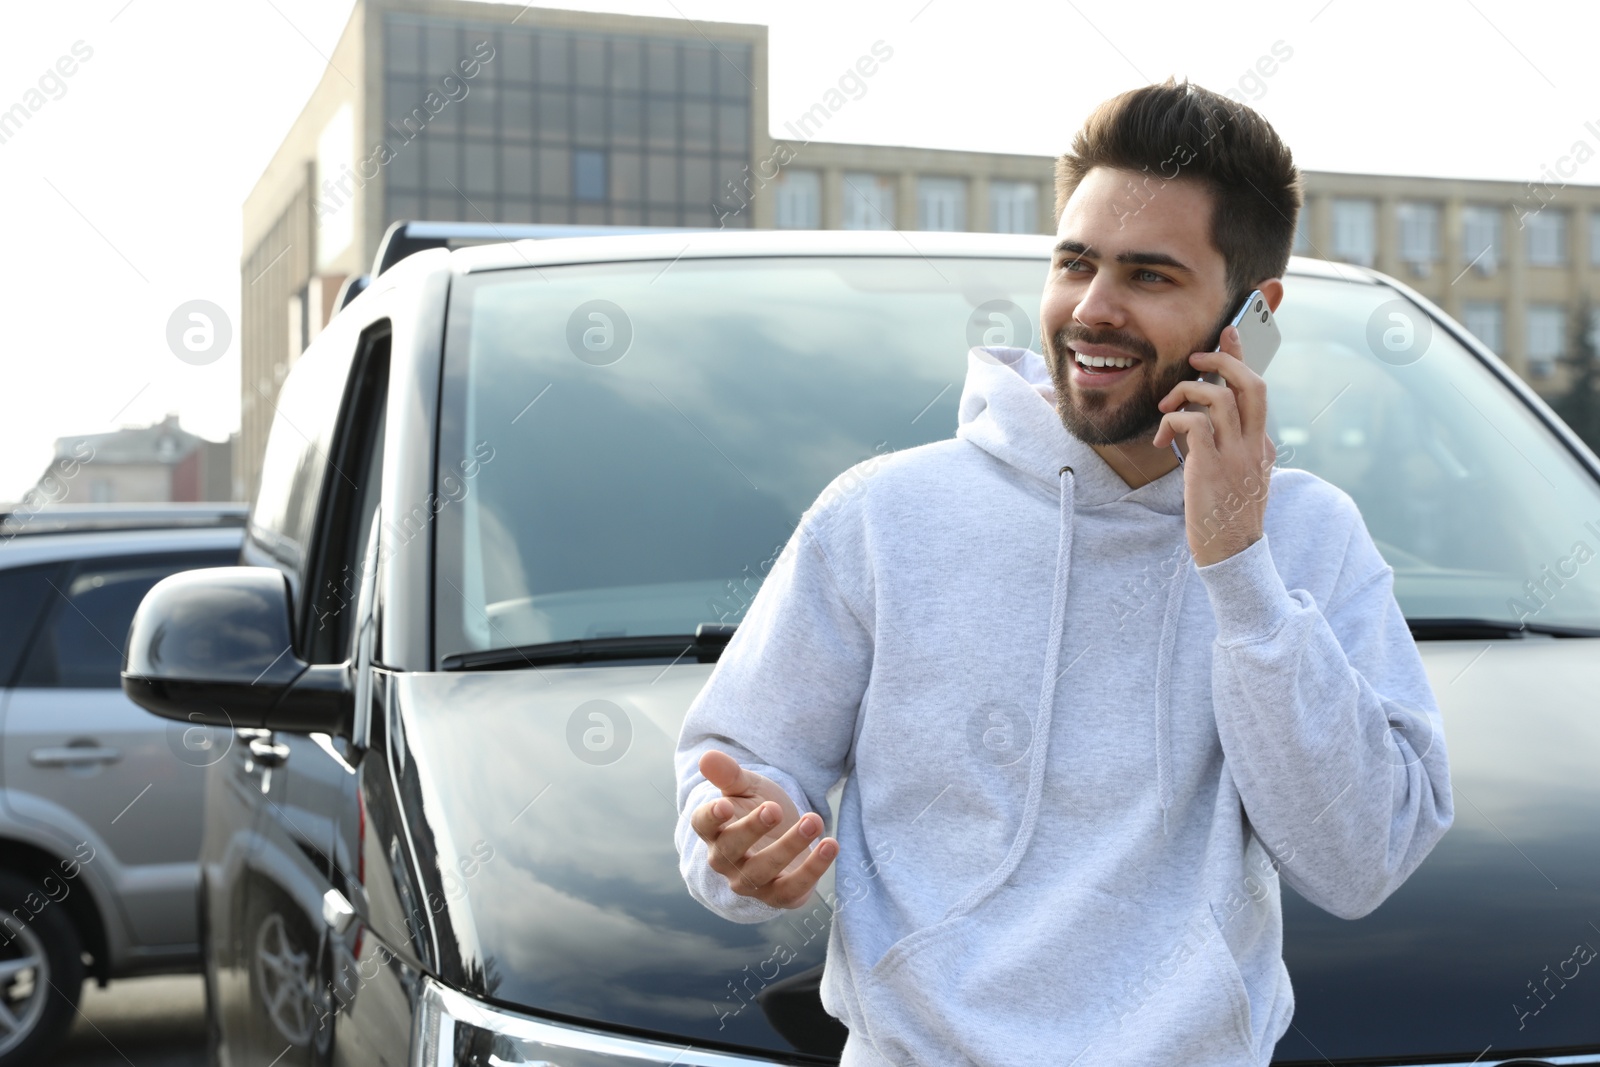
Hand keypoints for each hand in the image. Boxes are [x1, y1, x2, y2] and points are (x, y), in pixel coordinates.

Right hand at [690, 749, 837, 908]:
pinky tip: (830, 845)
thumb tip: (707, 757)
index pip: (703, 825)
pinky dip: (812, 869)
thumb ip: (729, 774)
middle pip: (730, 850)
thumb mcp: (747, 787)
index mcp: (714, 830)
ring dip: (789, 846)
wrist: (785, 834)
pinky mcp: (778, 896)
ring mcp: (750, 882)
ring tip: (813, 821)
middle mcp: (726, 861)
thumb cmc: (759, 807)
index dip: (711, 817)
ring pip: (763, 870)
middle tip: (774, 808)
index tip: (724, 804)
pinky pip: (792, 889)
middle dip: (752, 829)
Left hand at [1152, 324, 1276, 566]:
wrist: (1232, 554)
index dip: (1241, 357)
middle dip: (1223, 359)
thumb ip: (1232, 449)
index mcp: (1260, 444)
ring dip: (1187, 392)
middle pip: (1250, 383)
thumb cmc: (1227, 517)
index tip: (1228, 333)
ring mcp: (1236, 455)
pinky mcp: (1212, 466)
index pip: (1255, 390)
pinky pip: (1194, 423)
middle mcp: (1254, 444)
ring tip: (1167, 407)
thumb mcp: (1238, 477)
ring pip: (1219, 396)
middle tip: (1196, 358)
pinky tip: (1163, 438)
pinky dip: (1173, 420)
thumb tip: (1206, 426)